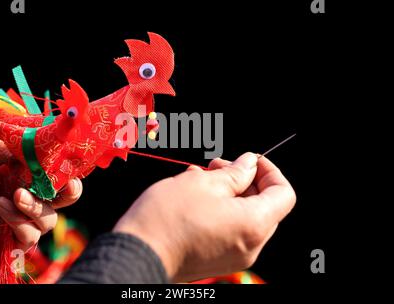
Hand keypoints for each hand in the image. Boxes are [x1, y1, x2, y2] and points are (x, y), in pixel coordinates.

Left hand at [0, 137, 81, 257]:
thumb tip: (22, 139)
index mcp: (22, 177)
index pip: (53, 174)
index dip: (64, 169)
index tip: (67, 160)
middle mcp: (26, 199)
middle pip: (63, 199)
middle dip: (70, 192)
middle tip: (68, 184)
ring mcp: (20, 220)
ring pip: (49, 219)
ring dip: (37, 207)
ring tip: (15, 195)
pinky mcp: (11, 242)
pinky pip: (30, 236)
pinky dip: (19, 222)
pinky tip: (0, 207)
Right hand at [113, 152, 295, 281]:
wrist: (138, 253)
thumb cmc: (167, 218)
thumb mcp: (203, 183)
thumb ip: (234, 173)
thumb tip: (249, 163)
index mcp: (254, 224)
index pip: (283, 193)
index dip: (269, 170)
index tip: (250, 160)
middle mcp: (250, 245)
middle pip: (265, 205)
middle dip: (245, 180)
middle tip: (218, 165)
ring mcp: (235, 256)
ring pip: (245, 217)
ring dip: (229, 194)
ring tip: (200, 179)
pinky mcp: (218, 260)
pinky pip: (231, 231)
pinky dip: (221, 211)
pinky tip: (195, 197)